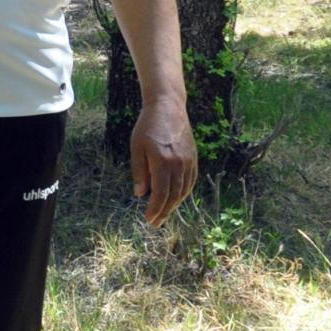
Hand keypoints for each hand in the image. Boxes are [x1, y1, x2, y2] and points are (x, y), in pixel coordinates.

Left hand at [130, 99, 196, 225]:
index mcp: (162, 161)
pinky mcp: (193, 157)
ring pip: (184, 190)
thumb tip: (140, 194)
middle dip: (164, 211)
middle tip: (156, 222)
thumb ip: (139, 171)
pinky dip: (184, 192)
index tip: (149, 219)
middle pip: (173, 195)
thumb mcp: (136, 147)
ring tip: (164, 213)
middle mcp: (179, 163)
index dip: (155, 208)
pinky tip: (176, 198)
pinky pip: (191, 180)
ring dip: (174, 204)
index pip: (160, 193)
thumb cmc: (147, 126)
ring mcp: (188, 161)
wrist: (168, 107)